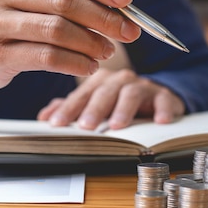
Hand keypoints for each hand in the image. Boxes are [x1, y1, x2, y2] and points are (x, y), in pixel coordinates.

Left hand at [37, 68, 185, 129]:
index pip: (80, 95)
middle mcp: (118, 80)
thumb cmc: (119, 101)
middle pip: (104, 93)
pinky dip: (163, 109)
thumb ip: (70, 108)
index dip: (68, 109)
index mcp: (98, 81)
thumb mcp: (93, 104)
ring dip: (123, 110)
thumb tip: (44, 117)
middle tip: (86, 126)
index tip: (56, 124)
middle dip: (94, 110)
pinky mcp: (164, 95)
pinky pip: (164, 100)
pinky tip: (160, 121)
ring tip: (117, 125)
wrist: (156, 97)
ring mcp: (142, 86)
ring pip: (131, 94)